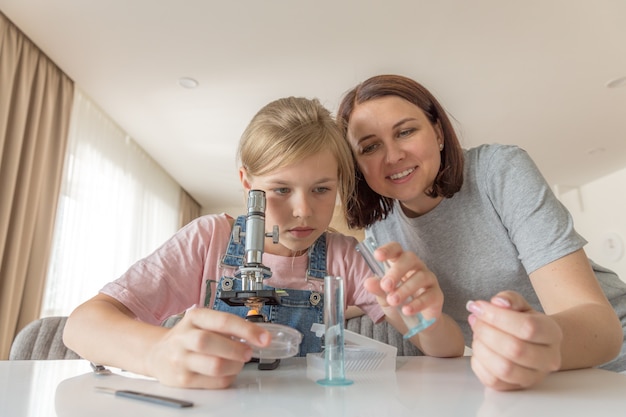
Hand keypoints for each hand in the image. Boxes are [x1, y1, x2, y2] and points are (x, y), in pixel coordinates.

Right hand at [145, 308, 269, 388]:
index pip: (223, 321)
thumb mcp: (202, 322)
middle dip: (237, 350)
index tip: (264, 338)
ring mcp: (181, 359)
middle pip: (211, 342)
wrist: (157, 354)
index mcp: (194, 317)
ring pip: (214, 365)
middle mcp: (184, 337)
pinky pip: (213, 382)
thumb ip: (226, 326)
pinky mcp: (181, 380)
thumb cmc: (187, 337)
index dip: (247, 330)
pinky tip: (228, 372)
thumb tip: (257, 335)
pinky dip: (227, 378)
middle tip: (249, 353)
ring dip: (234, 366)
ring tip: (238, 362)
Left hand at [363, 241, 442, 321]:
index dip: (387, 250)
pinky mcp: (437, 294)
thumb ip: (378, 289)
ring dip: (405, 289)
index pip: (396, 249)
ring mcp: (428, 279)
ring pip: (420, 277)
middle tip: (386, 286)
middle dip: (396, 271)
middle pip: (410, 258)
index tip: (377, 255)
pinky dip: (417, 303)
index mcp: (400, 263)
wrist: (416, 323)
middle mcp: (416, 267)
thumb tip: (368, 282)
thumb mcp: (384, 297)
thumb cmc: (399, 303)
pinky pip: (429, 295)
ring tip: (393, 301)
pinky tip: (407, 310)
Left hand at [466, 291, 562, 390]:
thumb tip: (498, 303)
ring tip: (476, 334)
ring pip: (504, 368)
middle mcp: (548, 359)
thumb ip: (509, 299)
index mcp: (552, 333)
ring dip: (482, 348)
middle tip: (474, 319)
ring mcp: (533, 377)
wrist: (534, 344)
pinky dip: (479, 363)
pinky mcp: (515, 388)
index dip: (497, 316)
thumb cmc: (523, 321)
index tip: (478, 306)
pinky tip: (479, 349)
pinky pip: (493, 381)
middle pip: (515, 349)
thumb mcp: (520, 305)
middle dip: (486, 331)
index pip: (527, 327)